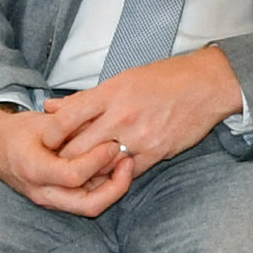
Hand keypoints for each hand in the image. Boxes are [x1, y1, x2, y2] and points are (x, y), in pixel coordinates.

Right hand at [0, 103, 136, 217]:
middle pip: (88, 205)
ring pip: (90, 207)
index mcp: (34, 169)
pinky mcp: (57, 200)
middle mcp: (42, 191)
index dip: (97, 160)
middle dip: (116, 187)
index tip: (111, 144)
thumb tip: (107, 127)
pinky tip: (114, 169)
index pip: (74, 176)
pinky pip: (85, 201)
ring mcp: (49, 199)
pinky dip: (104, 188)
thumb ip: (73, 127)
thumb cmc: (19, 131)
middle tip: (128, 162)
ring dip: (113, 189)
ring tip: (126, 164)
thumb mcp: (44, 123)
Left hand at [38, 47, 245, 178]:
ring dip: (88, 171)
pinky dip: (114, 174)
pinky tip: (109, 171)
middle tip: (57, 163)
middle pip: (77, 149)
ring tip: (80, 171)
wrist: (207, 86)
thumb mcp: (122, 79)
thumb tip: (51, 108)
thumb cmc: (165, 79)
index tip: (45, 141)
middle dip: (63, 159)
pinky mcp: (156, 152)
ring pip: (99, 165)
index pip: (66, 119)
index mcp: (110, 93)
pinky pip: (126, 172)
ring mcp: (139, 136)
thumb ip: (86, 98)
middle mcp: (121, 116)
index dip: (50, 135)